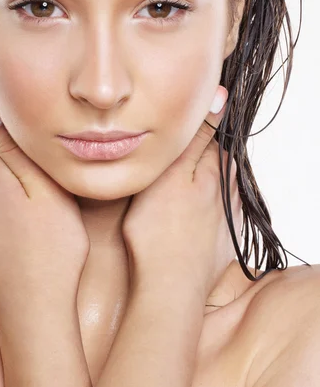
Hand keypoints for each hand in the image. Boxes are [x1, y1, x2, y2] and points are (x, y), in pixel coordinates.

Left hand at [0, 98, 89, 311]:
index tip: (47, 164)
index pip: (1, 136)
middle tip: (50, 195)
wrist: (35, 306)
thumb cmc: (54, 246)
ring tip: (40, 218)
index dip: (29, 146)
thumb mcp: (46, 187)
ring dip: (11, 196)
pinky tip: (24, 236)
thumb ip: (15, 147)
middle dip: (19, 172)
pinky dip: (3, 219)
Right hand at [121, 87, 242, 301]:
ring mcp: (227, 219)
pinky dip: (206, 207)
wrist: (169, 287)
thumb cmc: (158, 230)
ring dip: (204, 180)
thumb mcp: (170, 174)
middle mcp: (228, 193)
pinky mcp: (222, 242)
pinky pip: (219, 213)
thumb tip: (219, 99)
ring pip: (220, 187)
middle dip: (200, 154)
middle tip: (172, 159)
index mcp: (216, 172)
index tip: (171, 131)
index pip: (212, 137)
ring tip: (178, 183)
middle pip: (219, 161)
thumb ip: (195, 138)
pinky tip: (188, 212)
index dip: (192, 130)